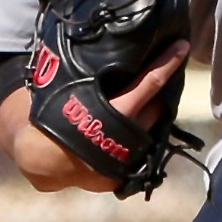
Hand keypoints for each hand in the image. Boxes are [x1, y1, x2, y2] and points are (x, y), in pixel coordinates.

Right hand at [0, 39, 192, 192]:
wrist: (39, 158)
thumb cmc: (51, 116)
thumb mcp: (69, 89)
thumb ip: (89, 74)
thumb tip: (102, 46)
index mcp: (115, 113)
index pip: (150, 83)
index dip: (168, 63)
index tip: (182, 46)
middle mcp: (126, 137)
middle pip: (155, 108)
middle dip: (161, 91)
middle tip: (164, 72)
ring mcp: (126, 159)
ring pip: (150, 131)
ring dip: (152, 115)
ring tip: (150, 99)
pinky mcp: (120, 176)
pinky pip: (139, 152)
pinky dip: (139, 137)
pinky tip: (137, 124)